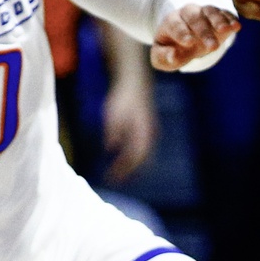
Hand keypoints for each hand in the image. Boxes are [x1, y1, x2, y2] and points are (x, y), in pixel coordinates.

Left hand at [102, 67, 158, 181]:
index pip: (135, 157)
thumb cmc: (124, 96)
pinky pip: (141, 148)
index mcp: (142, 132)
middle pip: (141, 160)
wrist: (135, 81)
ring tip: (117, 172)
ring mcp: (149, 132)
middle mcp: (149, 134)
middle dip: (128, 171)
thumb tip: (110, 148)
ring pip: (142, 155)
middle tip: (114, 180)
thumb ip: (113, 131)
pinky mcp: (146, 129)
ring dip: (130, 165)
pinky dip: (131, 156)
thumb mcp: (114, 112)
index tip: (111, 177)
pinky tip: (121, 157)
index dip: (123, 169)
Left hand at [152, 3, 239, 70]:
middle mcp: (188, 13)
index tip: (189, 43)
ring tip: (227, 29)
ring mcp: (205, 13)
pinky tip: (236, 26)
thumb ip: (164, 57)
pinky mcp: (220, 16)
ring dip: (219, 20)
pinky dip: (231, 19)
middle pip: (195, 18)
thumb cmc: (172, 47)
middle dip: (204, 32)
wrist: (187, 36)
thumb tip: (173, 57)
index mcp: (171, 22)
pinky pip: (225, 14)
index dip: (182, 33)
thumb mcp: (161, 55)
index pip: (175, 25)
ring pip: (211, 12)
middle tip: (212, 47)